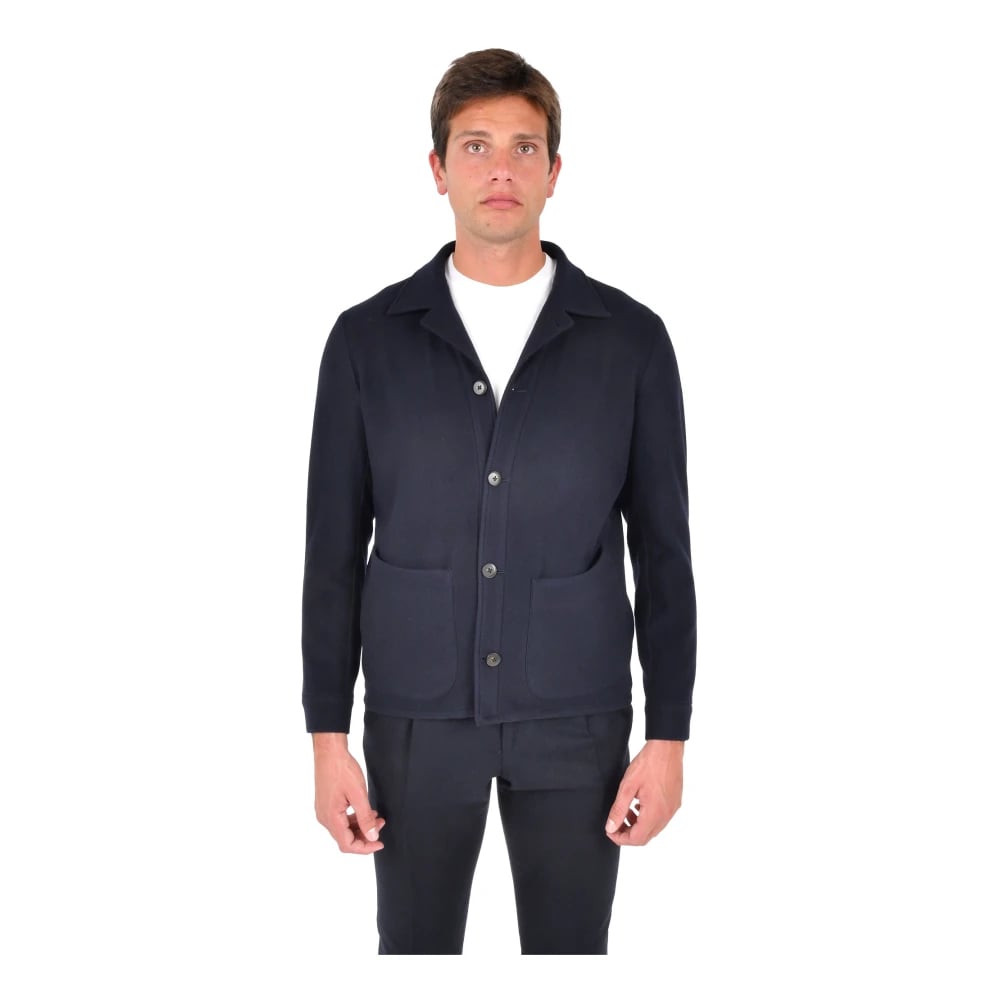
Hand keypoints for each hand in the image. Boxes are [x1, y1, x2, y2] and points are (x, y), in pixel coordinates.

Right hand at [313, 733, 386, 853]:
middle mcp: (324, 817)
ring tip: (376, 817)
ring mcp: (323, 811)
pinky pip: (340, 819)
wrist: (329, 751)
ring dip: (360, 826)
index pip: (347, 845)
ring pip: (343, 829)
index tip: (380, 843)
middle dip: (365, 835)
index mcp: (331, 818)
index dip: (365, 848)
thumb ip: (365, 818)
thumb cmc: (342, 769)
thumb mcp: (358, 794)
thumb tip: (372, 837)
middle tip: (381, 825)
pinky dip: (353, 819)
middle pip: (345, 838)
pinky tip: (365, 811)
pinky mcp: (326, 804)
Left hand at [604, 739, 683, 845]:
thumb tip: (610, 828)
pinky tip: (639, 804)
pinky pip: (661, 819)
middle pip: (646, 836)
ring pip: (654, 828)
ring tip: (626, 811)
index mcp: (655, 813)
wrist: (667, 747)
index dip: (621, 839)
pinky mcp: (675, 802)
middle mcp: (667, 815)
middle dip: (628, 833)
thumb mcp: (628, 786)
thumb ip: (618, 809)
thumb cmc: (648, 763)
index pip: (637, 839)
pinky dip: (648, 818)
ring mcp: (673, 809)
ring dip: (638, 826)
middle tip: (615, 823)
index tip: (609, 831)